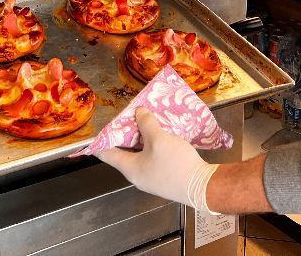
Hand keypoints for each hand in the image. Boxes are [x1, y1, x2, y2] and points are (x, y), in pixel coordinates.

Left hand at [95, 108, 218, 212]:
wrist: (202, 186)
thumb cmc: (175, 164)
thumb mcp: (158, 139)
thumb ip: (146, 124)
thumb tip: (139, 113)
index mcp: (130, 168)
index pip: (107, 154)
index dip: (101, 141)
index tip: (98, 131)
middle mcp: (138, 175)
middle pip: (125, 152)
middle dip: (126, 134)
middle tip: (128, 118)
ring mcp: (152, 177)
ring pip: (141, 154)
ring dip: (142, 138)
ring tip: (145, 122)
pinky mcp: (165, 176)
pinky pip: (153, 158)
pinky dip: (154, 145)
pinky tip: (162, 134)